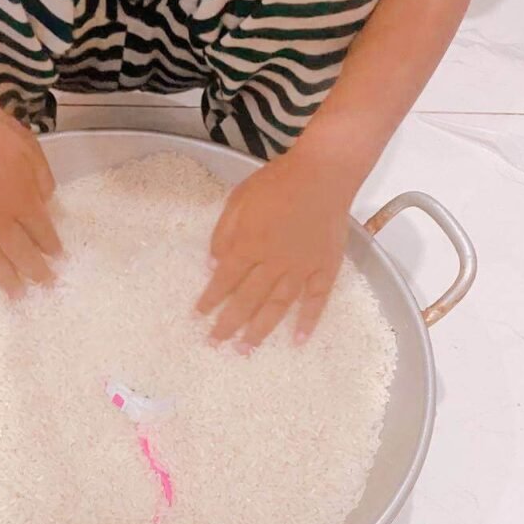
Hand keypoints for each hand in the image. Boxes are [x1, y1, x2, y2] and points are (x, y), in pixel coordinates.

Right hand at [0, 94, 60, 296]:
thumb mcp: (29, 146)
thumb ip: (42, 177)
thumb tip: (46, 201)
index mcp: (23, 200)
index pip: (43, 232)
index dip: (52, 247)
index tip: (58, 259)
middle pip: (21, 253)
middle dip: (36, 272)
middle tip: (45, 286)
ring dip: (5, 279)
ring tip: (16, 296)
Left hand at [196, 151, 349, 349]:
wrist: (323, 173)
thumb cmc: (278, 182)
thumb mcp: (238, 200)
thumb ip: (223, 233)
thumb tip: (212, 265)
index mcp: (248, 246)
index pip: (223, 281)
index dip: (209, 300)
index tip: (198, 316)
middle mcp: (272, 264)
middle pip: (246, 301)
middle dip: (228, 324)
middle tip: (216, 343)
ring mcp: (300, 269)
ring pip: (277, 307)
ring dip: (260, 330)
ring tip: (246, 350)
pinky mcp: (325, 268)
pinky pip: (317, 300)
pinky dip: (308, 321)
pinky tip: (299, 339)